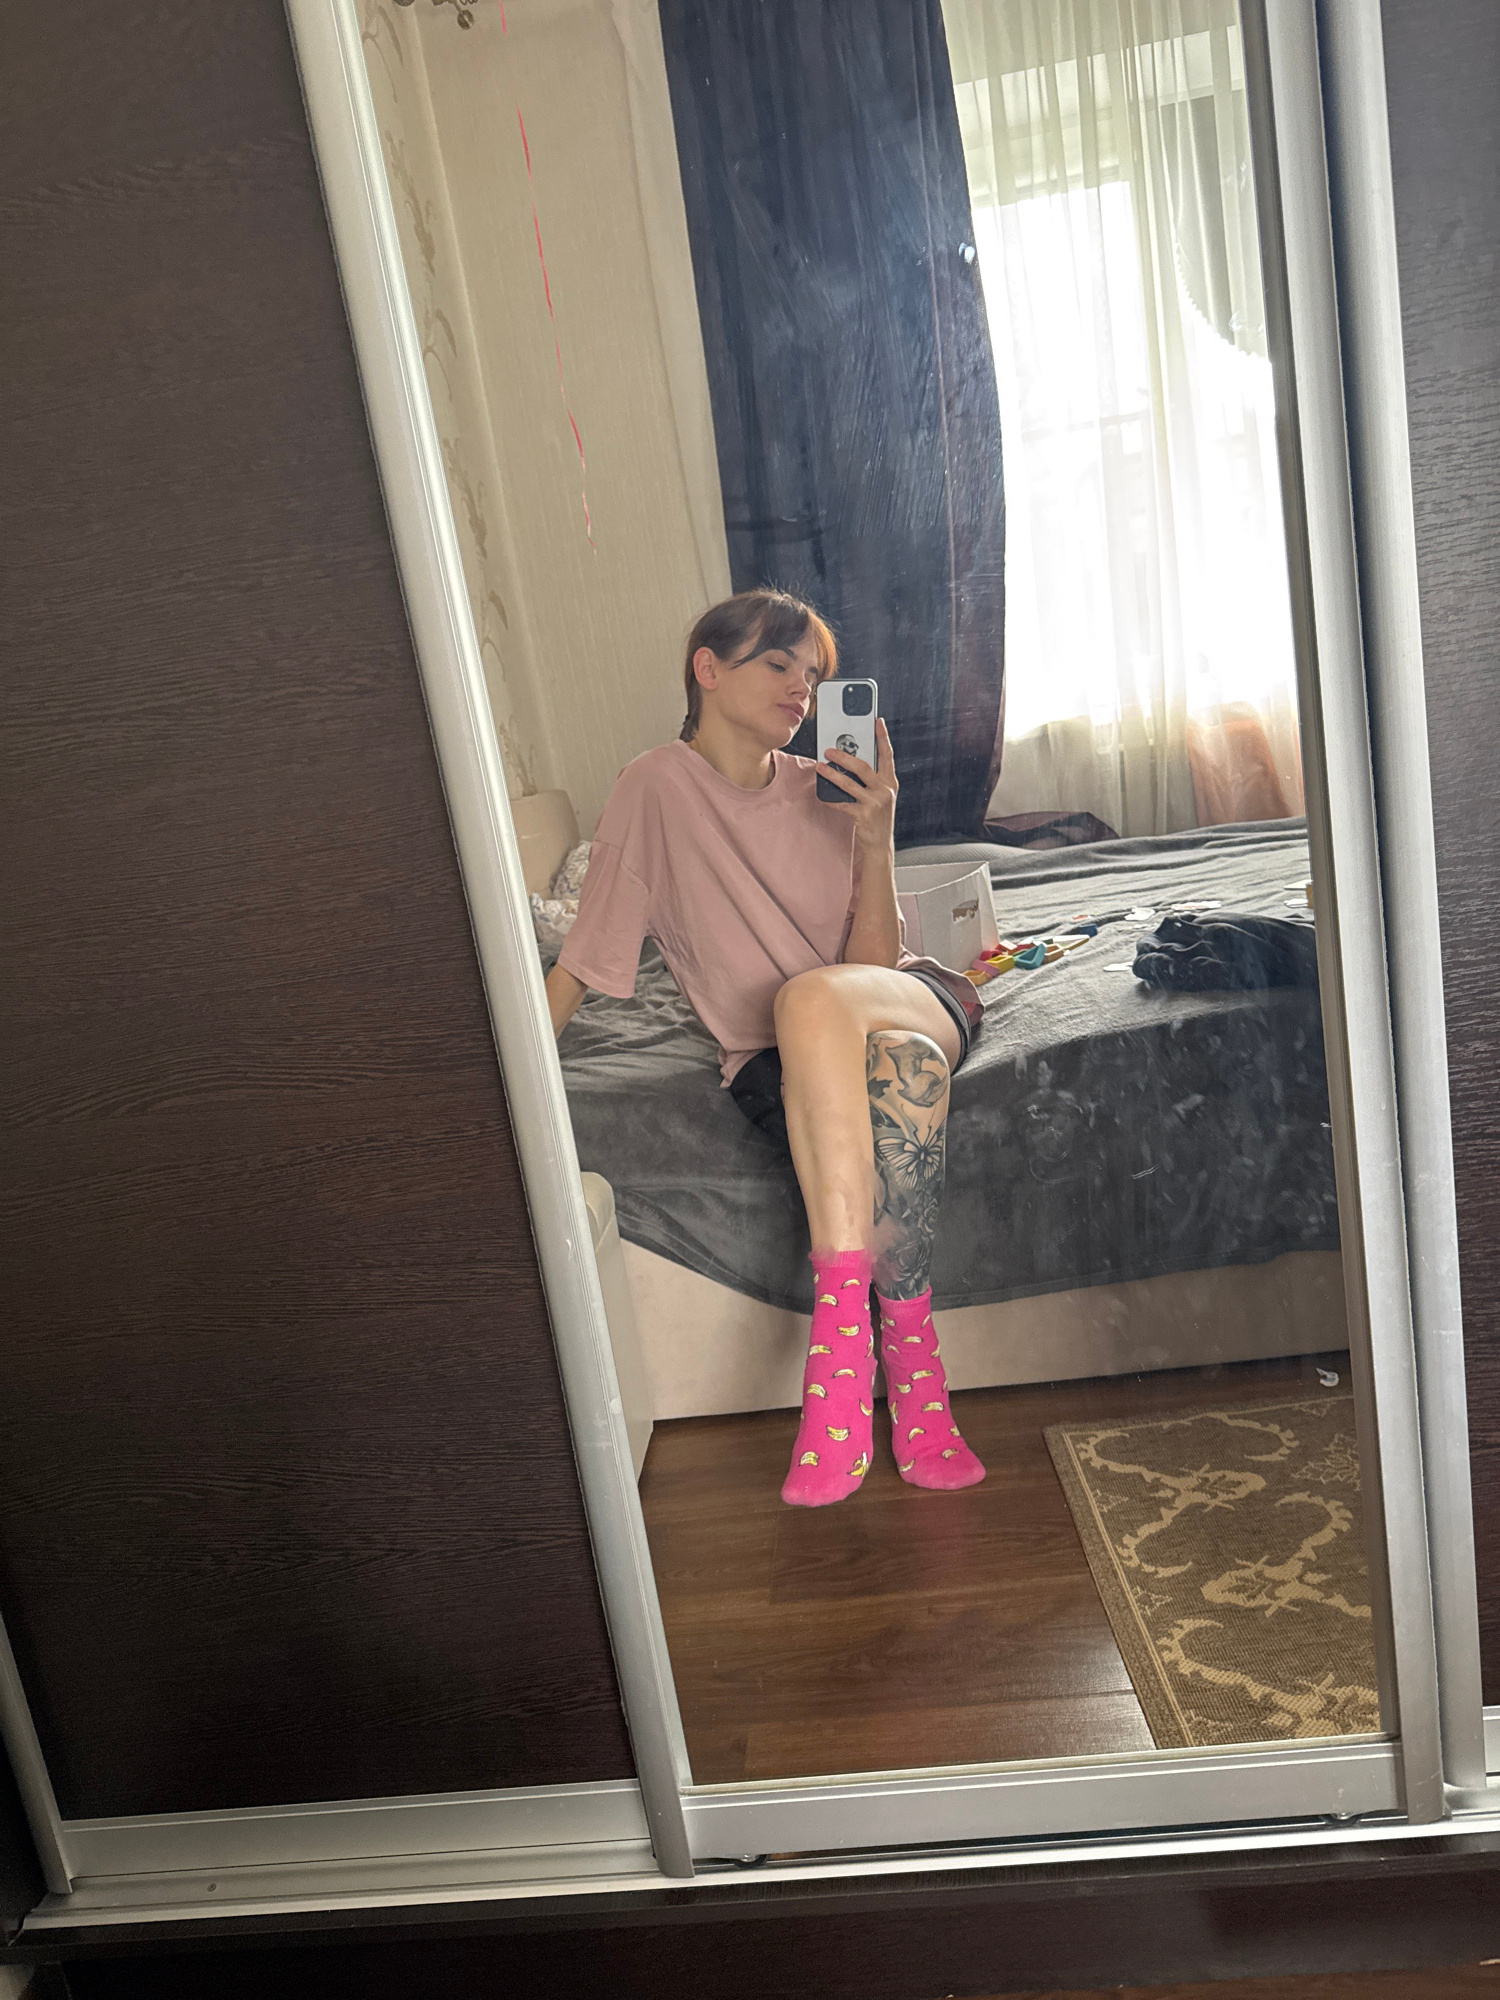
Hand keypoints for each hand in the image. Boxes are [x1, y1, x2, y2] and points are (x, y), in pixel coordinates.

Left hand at [819, 717, 897, 849]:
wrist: (880, 844)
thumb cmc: (877, 816)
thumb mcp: (881, 795)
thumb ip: (871, 779)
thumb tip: (851, 761)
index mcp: (890, 782)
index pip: (887, 755)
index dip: (883, 737)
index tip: (877, 721)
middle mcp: (885, 790)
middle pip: (863, 767)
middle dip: (844, 757)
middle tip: (829, 750)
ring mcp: (875, 803)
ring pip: (849, 784)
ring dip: (832, 774)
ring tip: (820, 767)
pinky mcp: (864, 815)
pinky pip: (843, 803)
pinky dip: (831, 799)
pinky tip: (823, 795)